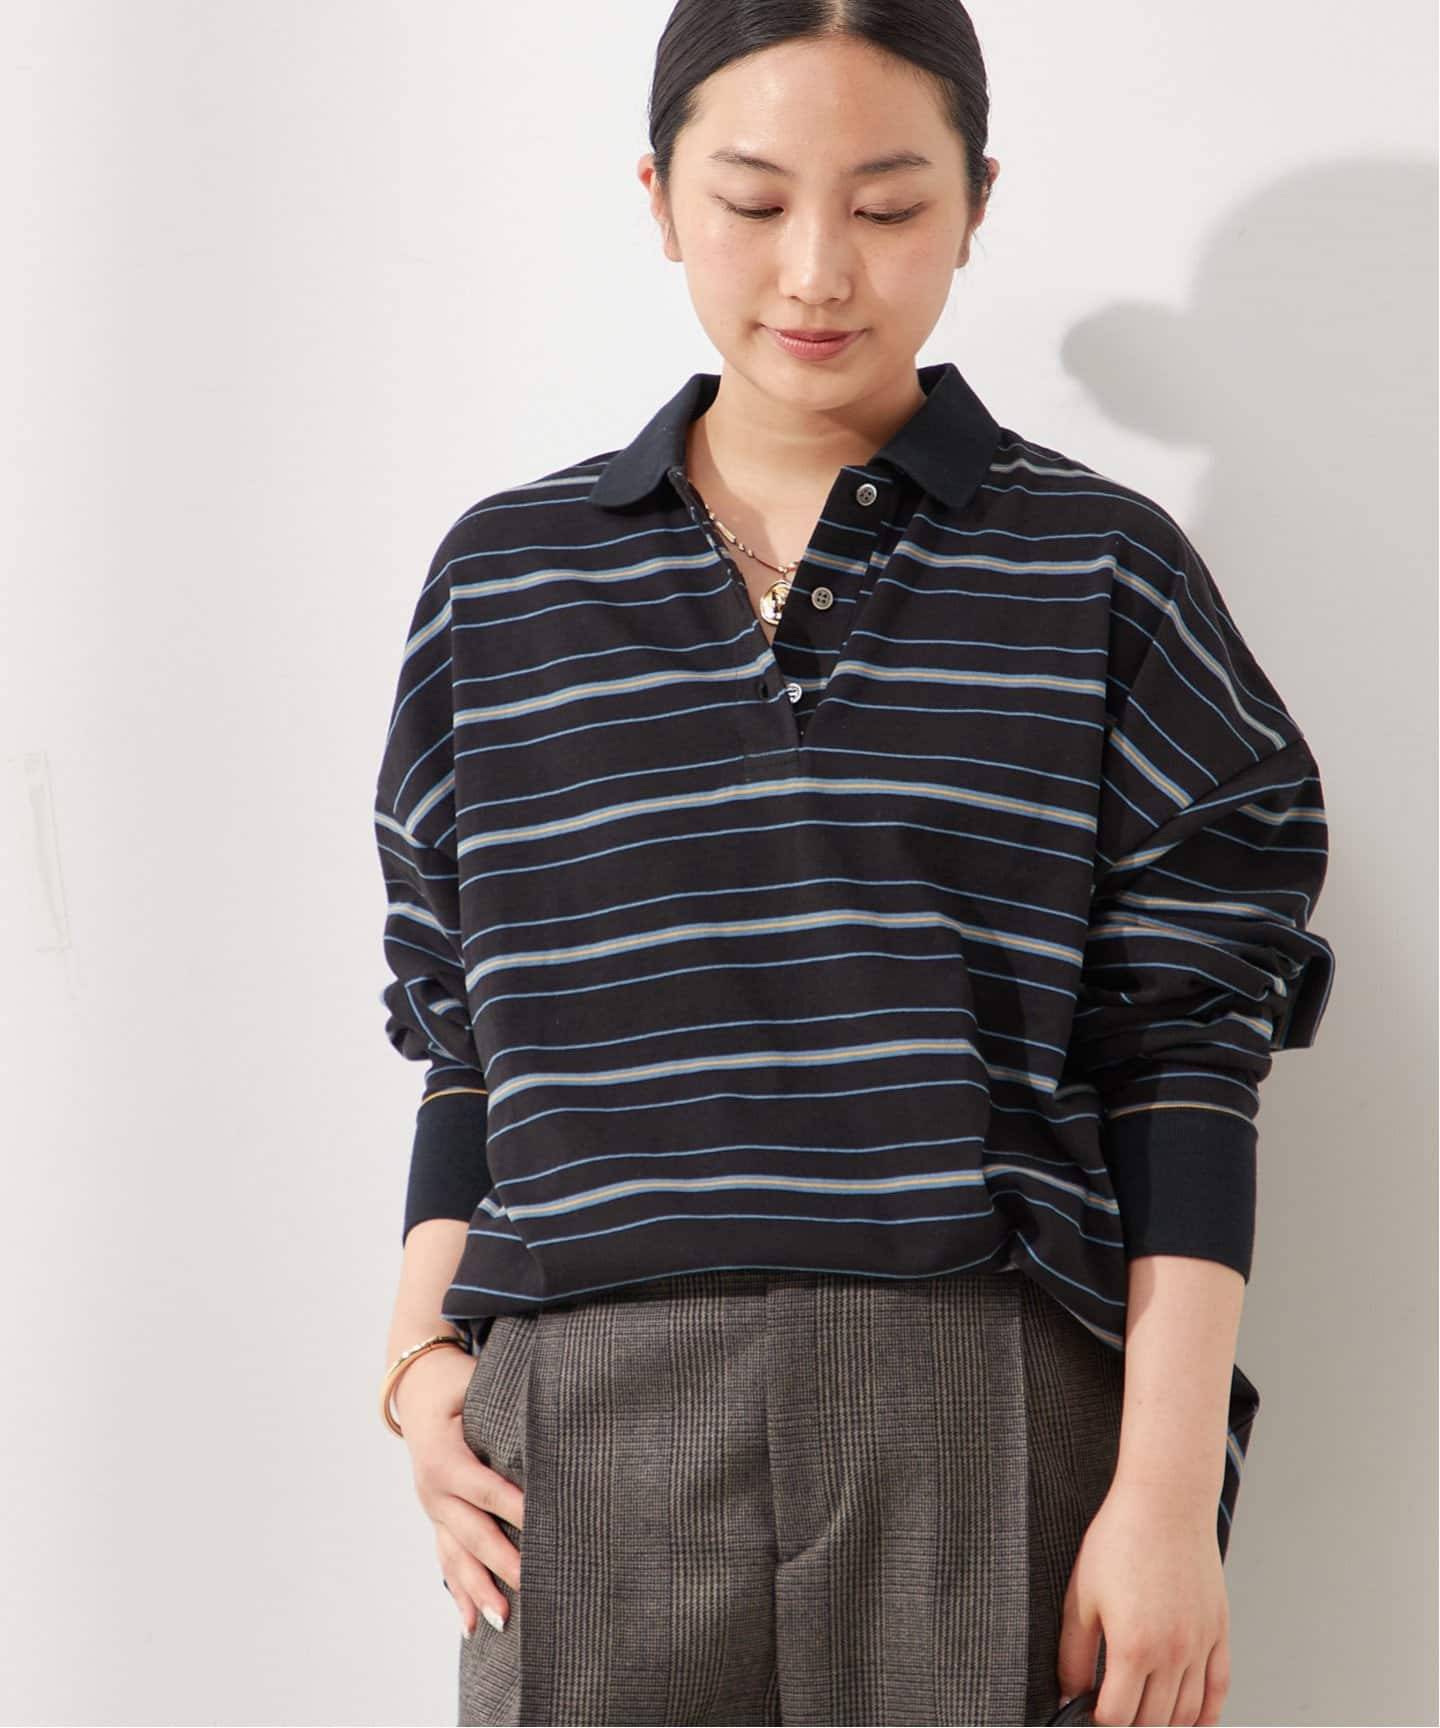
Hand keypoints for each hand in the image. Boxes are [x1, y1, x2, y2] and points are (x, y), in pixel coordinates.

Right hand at [394, 1344, 526, 1638]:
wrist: (415, 1383)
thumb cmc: (457, 1381)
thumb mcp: (476, 1386)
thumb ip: (504, 1412)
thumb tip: (548, 1427)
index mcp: (445, 1458)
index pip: (487, 1490)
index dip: (515, 1510)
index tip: (542, 1529)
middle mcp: (434, 1489)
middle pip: (473, 1532)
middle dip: (502, 1563)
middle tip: (533, 1587)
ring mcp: (432, 1506)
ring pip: (456, 1555)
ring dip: (479, 1590)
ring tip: (503, 1620)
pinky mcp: (436, 1515)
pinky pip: (447, 1557)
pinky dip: (459, 1590)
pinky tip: (471, 1624)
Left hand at [1056, 1477, 1230, 1724]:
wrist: (1165, 1503)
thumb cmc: (1121, 1539)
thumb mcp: (1082, 1596)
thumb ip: (1073, 1653)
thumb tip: (1069, 1691)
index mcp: (1133, 1647)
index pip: (1117, 1717)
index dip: (1098, 1722)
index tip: (1088, 1715)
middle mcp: (1172, 1654)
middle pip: (1152, 1722)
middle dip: (1129, 1726)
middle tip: (1113, 1712)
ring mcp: (1200, 1646)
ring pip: (1186, 1714)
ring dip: (1164, 1724)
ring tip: (1143, 1717)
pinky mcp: (1218, 1633)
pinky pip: (1218, 1690)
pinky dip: (1206, 1714)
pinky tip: (1190, 1720)